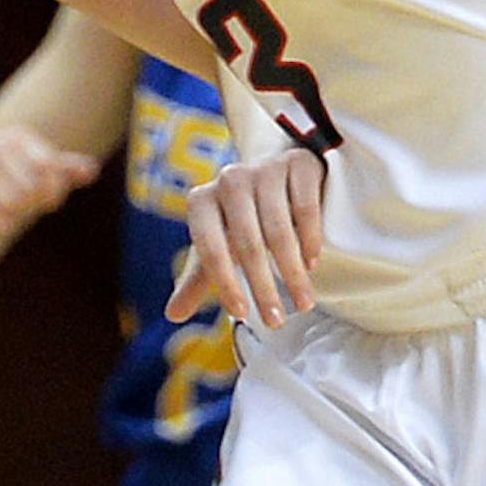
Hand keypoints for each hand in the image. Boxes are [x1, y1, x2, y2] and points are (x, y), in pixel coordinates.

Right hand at [0, 121, 100, 276]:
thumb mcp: (36, 173)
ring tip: (11, 215)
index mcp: (16, 137)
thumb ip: (63, 169)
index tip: (50, 202)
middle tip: (26, 208)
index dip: (55, 190)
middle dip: (33, 204)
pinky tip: (2, 224)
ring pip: (10, 201)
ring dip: (15, 215)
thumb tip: (91, 170)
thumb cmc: (7, 181)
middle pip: (30, 187)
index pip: (48, 166)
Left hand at [166, 149, 324, 327]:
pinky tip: (312, 264)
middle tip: (276, 321)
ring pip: (279, 229)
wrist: (273, 177)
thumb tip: (173, 315)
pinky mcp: (298, 164)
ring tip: (303, 303)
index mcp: (201, 201)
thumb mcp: (217, 245)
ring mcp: (264, 169)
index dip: (226, 283)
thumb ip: (197, 279)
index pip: (210, 248)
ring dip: (292, 273)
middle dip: (263, 288)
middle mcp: (229, 180)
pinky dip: (310, 240)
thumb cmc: (238, 220)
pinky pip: (305, 208)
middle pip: (247, 243)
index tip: (242, 315)